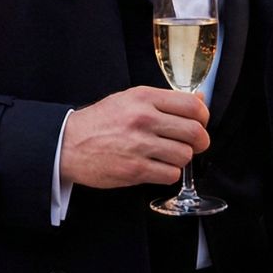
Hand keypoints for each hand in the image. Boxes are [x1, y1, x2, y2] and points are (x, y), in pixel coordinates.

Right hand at [59, 86, 209, 189]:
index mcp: (144, 97)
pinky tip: (157, 166)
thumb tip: (199, 99)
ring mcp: (140, 145)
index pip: (192, 105)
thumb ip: (164, 100)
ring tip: (167, 154)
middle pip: (195, 132)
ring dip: (181, 158)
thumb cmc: (100, 121)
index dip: (203, 116)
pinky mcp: (136, 169)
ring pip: (185, 155)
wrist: (69, 144)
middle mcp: (144, 118)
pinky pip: (171, 174)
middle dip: (199, 141)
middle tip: (191, 143)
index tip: (199, 122)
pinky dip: (168, 173)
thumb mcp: (129, 99)